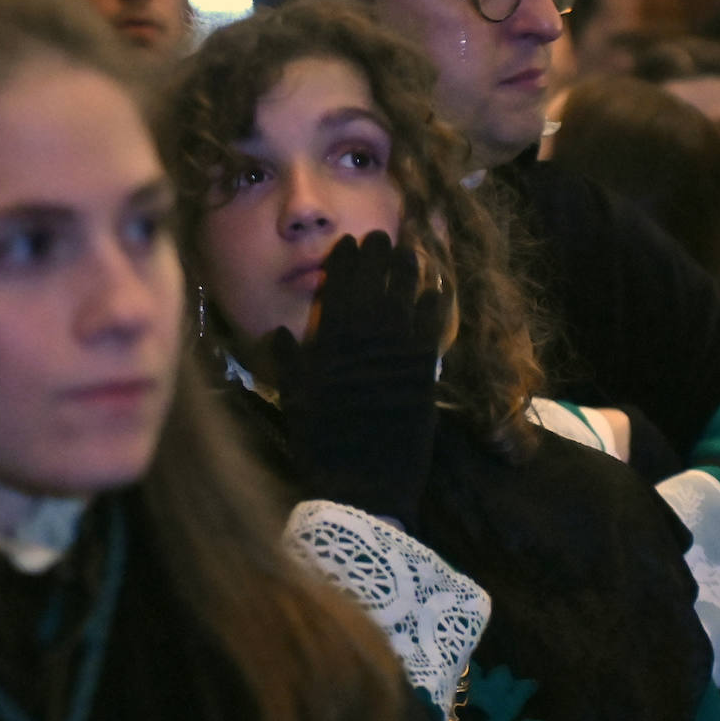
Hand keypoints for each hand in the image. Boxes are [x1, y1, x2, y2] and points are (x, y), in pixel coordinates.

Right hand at [270, 232, 446, 528]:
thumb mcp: (295, 399)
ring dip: (408, 272)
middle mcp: (366, 339)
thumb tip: (281, 332)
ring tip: (410, 252)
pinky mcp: (424, 371)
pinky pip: (432, 329)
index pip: (339, 287)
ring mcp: (399, 353)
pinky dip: (435, 307)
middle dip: (377, 256)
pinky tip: (439, 290)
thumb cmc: (321, 443)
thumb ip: (289, 361)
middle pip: (374, 284)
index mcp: (331, 343)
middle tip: (380, 236)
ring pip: (406, 298)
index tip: (349, 243)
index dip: (345, 262)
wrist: (361, 483)